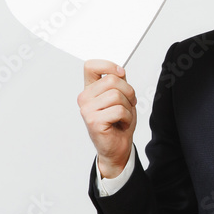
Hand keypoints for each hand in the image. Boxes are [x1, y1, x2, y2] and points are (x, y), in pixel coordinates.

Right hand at [78, 59, 135, 177]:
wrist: (117, 147)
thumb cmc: (119, 122)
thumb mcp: (121, 97)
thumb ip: (118, 82)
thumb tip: (119, 70)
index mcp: (90, 89)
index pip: (91, 66)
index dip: (109, 66)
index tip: (120, 73)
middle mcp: (85, 98)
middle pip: (112, 80)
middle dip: (128, 91)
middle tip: (128, 104)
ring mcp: (87, 109)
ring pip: (117, 95)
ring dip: (128, 106)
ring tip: (123, 115)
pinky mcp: (93, 121)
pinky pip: (119, 110)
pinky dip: (127, 117)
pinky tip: (121, 123)